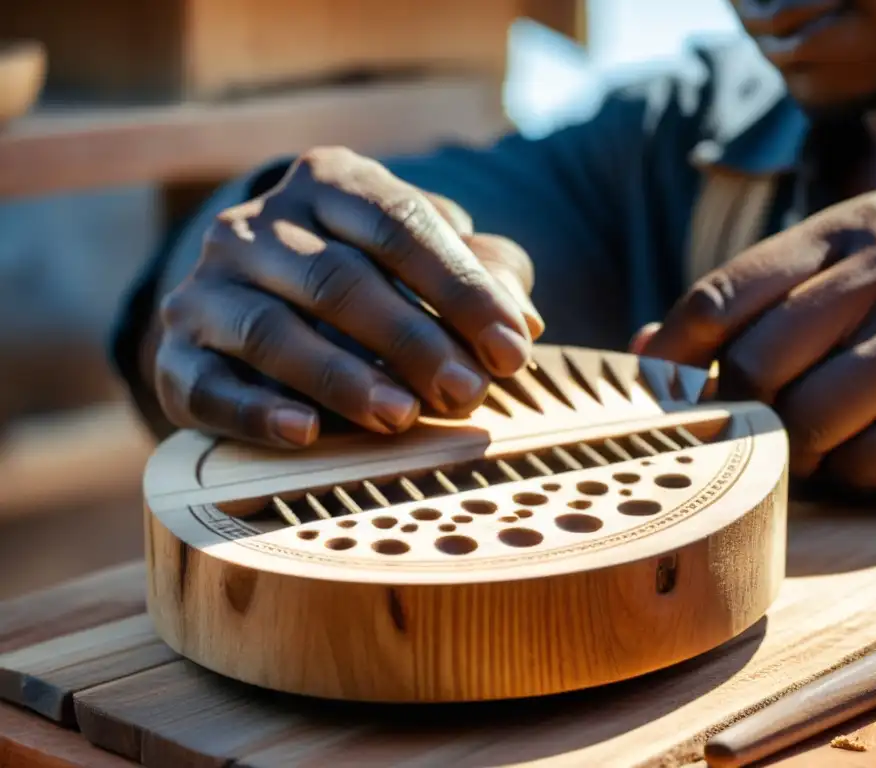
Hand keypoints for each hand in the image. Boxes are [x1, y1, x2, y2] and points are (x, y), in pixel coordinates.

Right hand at [152, 147, 542, 447]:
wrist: (254, 300)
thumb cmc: (370, 277)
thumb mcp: (428, 258)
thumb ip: (480, 274)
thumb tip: (522, 322)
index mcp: (328, 182)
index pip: (399, 224)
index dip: (461, 288)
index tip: (512, 348)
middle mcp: (257, 224)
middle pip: (337, 279)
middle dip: (411, 340)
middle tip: (467, 393)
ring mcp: (207, 286)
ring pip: (271, 331)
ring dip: (342, 378)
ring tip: (402, 417)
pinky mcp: (176, 352)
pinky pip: (209, 385)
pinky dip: (257, 411)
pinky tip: (308, 433)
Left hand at [635, 191, 875, 490]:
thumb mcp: (857, 293)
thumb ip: (757, 312)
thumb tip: (642, 346)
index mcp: (858, 229)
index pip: (721, 293)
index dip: (671, 353)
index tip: (656, 392)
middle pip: (754, 363)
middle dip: (749, 414)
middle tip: (772, 432)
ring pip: (807, 418)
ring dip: (809, 452)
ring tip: (842, 445)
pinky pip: (869, 462)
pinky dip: (866, 477)